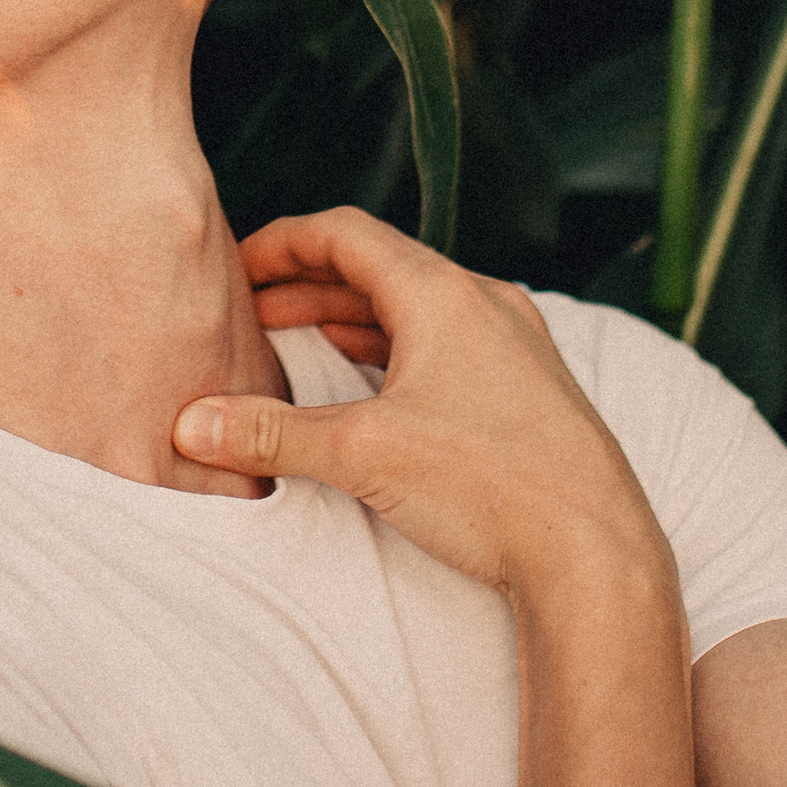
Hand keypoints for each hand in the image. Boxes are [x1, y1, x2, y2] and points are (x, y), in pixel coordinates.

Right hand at [189, 207, 666, 602]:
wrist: (595, 552)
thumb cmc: (491, 487)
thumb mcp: (362, 454)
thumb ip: (272, 435)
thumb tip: (191, 427)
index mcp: (444, 295)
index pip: (347, 234)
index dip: (282, 242)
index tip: (237, 265)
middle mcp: (486, 305)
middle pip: (381, 270)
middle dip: (309, 287)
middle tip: (253, 311)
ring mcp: (515, 347)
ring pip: (416, 311)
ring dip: (352, 321)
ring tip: (297, 344)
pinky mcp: (529, 392)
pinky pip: (448, 348)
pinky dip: (395, 354)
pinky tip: (370, 390)